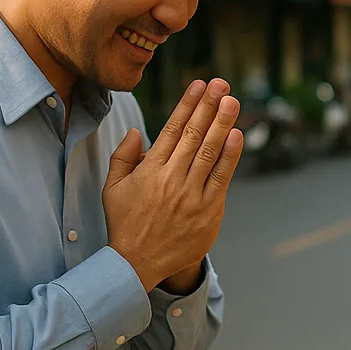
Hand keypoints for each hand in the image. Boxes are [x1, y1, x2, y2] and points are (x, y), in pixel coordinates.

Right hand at [105, 79, 242, 289]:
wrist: (136, 264)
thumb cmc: (125, 223)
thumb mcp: (113, 188)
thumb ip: (123, 157)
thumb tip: (137, 131)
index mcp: (149, 170)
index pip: (172, 130)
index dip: (187, 105)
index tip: (200, 85)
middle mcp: (171, 180)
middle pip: (194, 136)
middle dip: (209, 107)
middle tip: (222, 84)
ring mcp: (191, 196)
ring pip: (210, 153)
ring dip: (223, 124)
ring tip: (233, 101)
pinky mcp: (207, 212)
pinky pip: (221, 179)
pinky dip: (230, 157)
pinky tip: (237, 136)